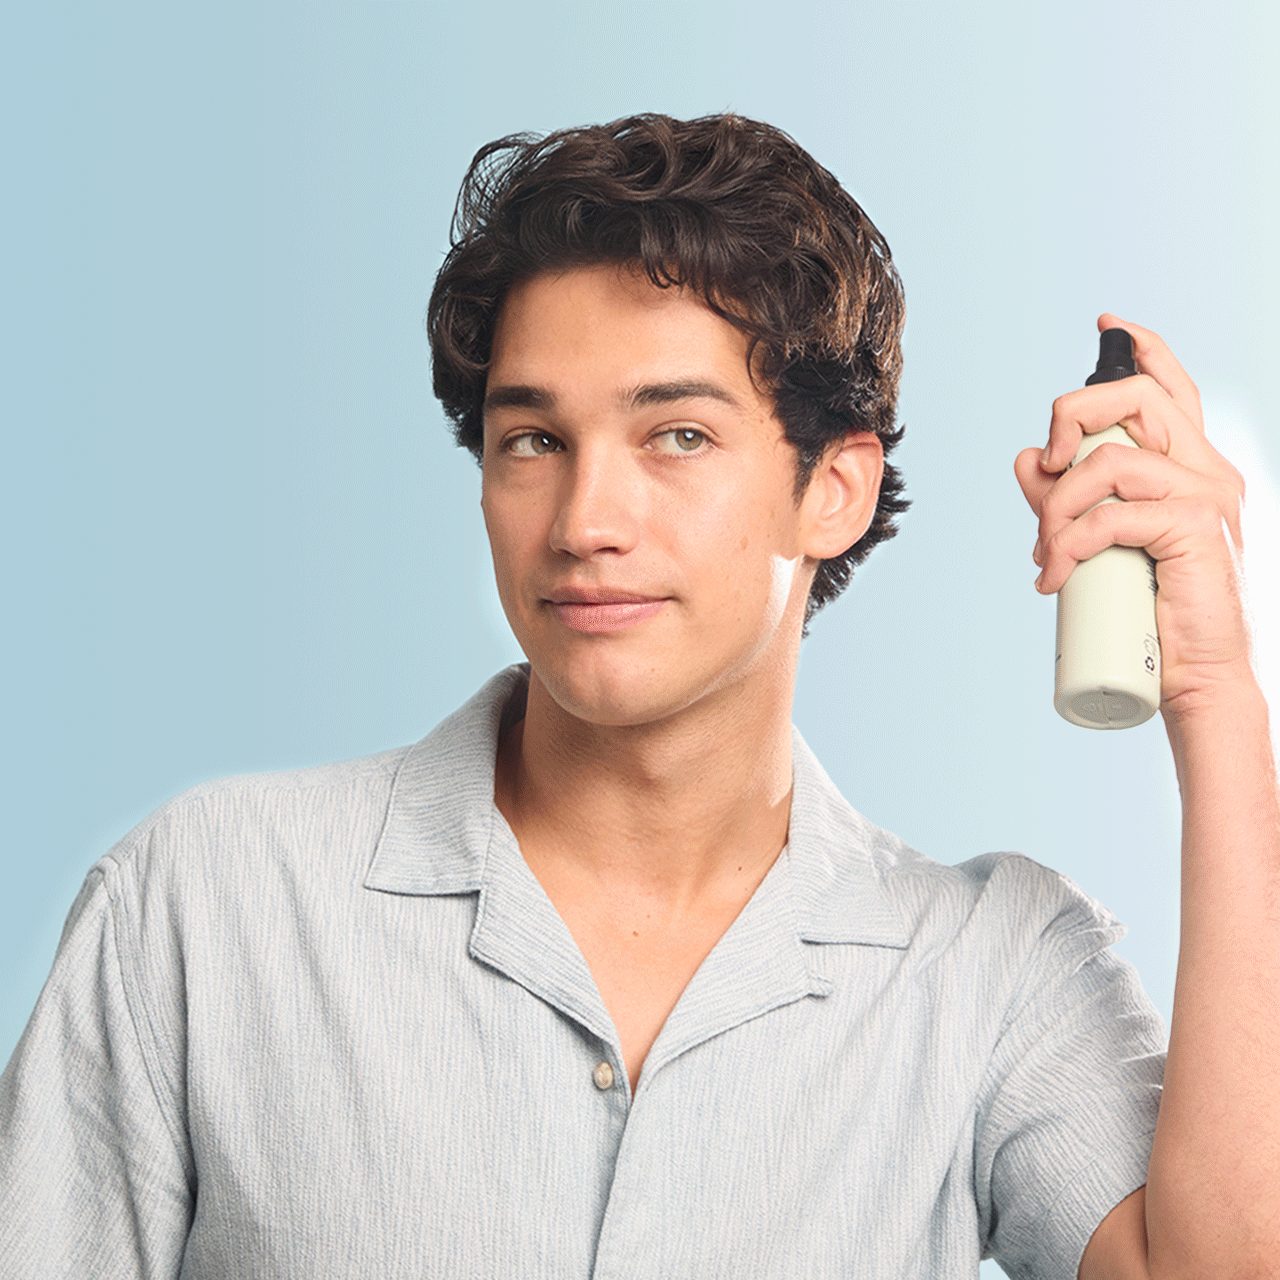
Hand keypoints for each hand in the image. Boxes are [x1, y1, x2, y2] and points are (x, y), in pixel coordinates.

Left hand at [1014, 314, 1250, 718]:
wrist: (1195, 676)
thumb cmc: (1150, 611)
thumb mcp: (1100, 543)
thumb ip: (1066, 497)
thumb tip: (1027, 457)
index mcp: (1193, 466)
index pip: (1172, 389)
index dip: (1142, 349)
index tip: (1108, 323)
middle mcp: (1208, 470)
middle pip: (1135, 400)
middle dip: (1071, 420)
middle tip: (1046, 471)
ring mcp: (1207, 496)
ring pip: (1110, 462)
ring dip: (1057, 508)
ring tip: (1046, 553)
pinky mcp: (1195, 528)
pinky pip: (1111, 516)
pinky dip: (1068, 545)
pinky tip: (1054, 577)